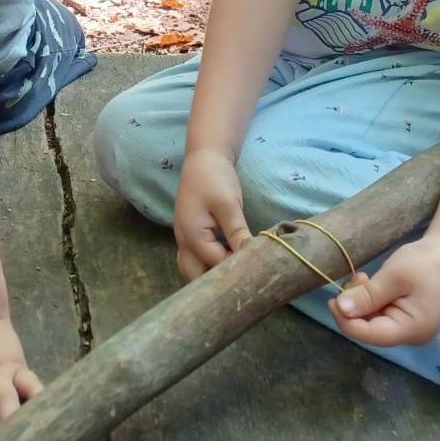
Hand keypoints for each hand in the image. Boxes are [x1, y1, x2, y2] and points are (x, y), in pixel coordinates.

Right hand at [172, 149, 251, 282]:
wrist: (203, 158)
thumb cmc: (214, 178)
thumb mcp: (229, 204)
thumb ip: (237, 233)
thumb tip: (250, 258)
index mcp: (191, 236)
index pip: (215, 265)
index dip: (235, 270)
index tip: (256, 272)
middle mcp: (183, 242)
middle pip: (195, 277)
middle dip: (216, 283)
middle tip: (242, 280)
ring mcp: (183, 239)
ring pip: (191, 271)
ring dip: (209, 276)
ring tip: (234, 276)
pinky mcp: (189, 235)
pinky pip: (194, 260)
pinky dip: (206, 267)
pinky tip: (225, 265)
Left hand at [330, 233, 439, 347]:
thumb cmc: (426, 263)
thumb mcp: (394, 276)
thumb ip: (368, 296)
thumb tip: (341, 310)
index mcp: (411, 330)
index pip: (369, 335)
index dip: (345, 320)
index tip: (332, 299)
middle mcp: (412, 336)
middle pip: (371, 329)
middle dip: (355, 307)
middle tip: (356, 278)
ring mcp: (412, 328)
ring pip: (375, 321)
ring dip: (363, 302)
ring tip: (364, 277)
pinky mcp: (410, 318)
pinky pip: (384, 315)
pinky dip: (373, 300)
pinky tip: (372, 283)